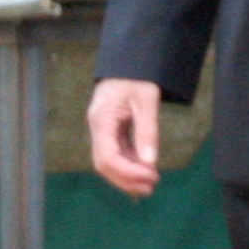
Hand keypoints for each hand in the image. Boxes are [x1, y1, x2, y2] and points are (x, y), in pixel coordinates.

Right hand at [88, 76, 164, 197]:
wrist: (128, 62)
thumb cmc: (136, 76)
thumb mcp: (146, 99)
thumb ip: (147, 129)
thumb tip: (150, 161)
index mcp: (102, 119)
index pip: (107, 157)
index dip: (127, 172)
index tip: (149, 176)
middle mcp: (97, 127)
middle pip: (104, 164)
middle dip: (126, 179)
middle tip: (151, 186)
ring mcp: (101, 129)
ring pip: (108, 162)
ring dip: (128, 175)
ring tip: (151, 182)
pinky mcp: (109, 130)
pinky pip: (116, 153)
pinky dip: (129, 164)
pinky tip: (145, 169)